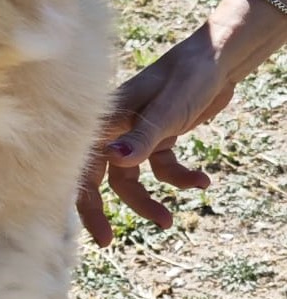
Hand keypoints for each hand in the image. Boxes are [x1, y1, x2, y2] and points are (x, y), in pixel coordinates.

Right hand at [76, 26, 233, 246]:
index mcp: (105, 120)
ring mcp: (136, 134)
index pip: (81, 163)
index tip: (91, 228)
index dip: (79, 196)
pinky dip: (181, 177)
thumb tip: (117, 163)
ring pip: (130, 177)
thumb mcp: (167, 109)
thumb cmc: (188, 76)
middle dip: (102, 209)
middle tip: (107, 241)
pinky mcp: (158, 136)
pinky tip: (203, 181)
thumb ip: (143, 137)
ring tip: (169, 221)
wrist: (218, 57)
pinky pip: (162, 167)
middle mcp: (115, 129)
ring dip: (149, 200)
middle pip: (98, 176)